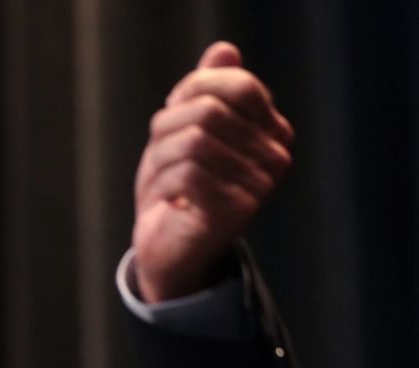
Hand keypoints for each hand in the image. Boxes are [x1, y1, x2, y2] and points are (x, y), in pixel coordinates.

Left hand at [132, 41, 293, 302]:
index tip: (173, 120)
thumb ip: (206, 89)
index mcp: (272, 130)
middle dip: (167, 129)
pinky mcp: (238, 212)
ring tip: (164, 181)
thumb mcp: (185, 128)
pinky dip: (163, 184)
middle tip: (161, 157)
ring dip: (161, 159)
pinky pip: (188, 174)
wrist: (168, 246)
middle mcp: (277, 156)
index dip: (189, 94)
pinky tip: (169, 200)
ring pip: (194, 142)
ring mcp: (262, 185)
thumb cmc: (178, 184)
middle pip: (208, 111)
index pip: (235, 84)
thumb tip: (224, 50)